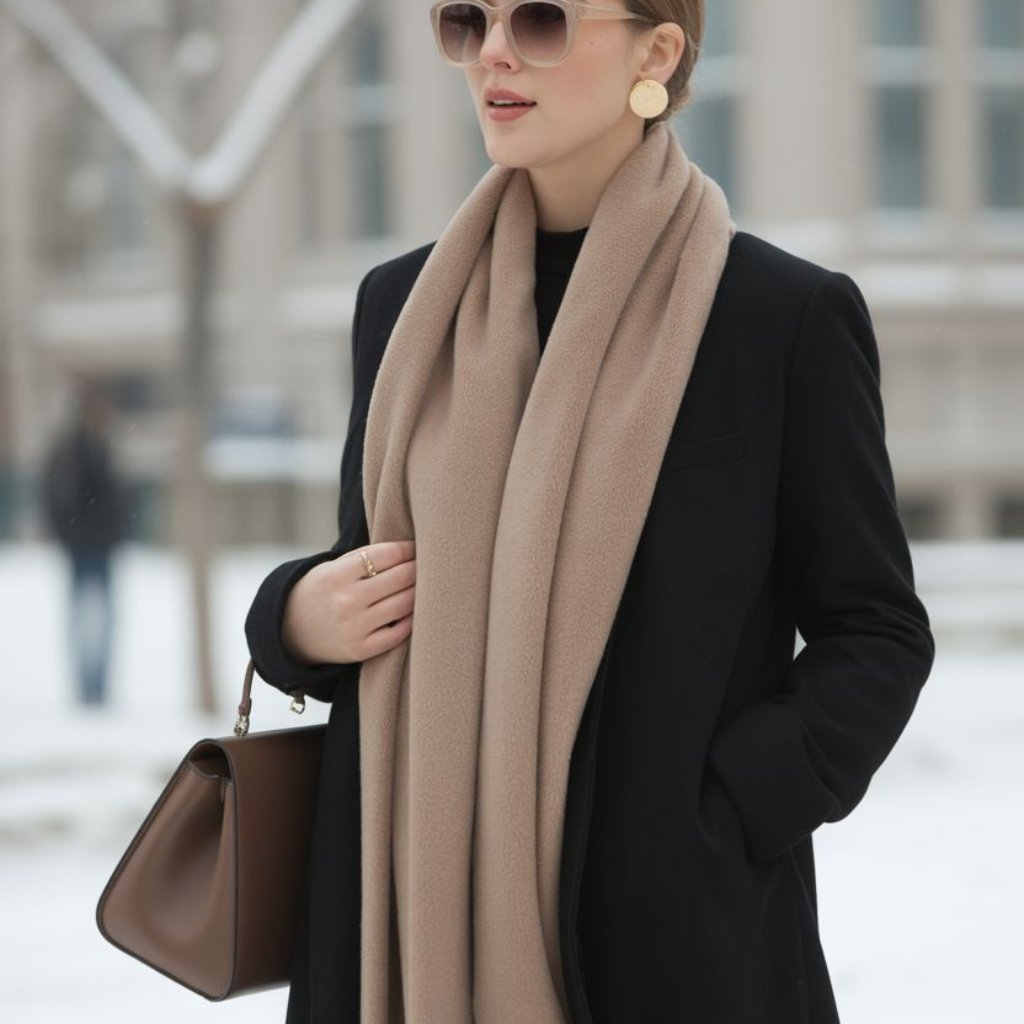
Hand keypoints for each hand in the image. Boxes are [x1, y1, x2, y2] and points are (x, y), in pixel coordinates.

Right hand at [282, 541, 415, 665]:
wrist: (290, 632)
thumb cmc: (321, 591)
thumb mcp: (332, 568)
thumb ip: (364, 558)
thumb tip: (409, 549)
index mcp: (338, 575)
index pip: (387, 555)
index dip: (408, 549)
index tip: (418, 547)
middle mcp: (347, 601)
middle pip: (400, 578)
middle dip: (419, 568)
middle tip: (430, 564)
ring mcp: (354, 627)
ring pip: (404, 604)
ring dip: (420, 592)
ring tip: (427, 585)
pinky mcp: (360, 650)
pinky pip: (399, 633)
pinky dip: (411, 620)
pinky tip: (414, 611)